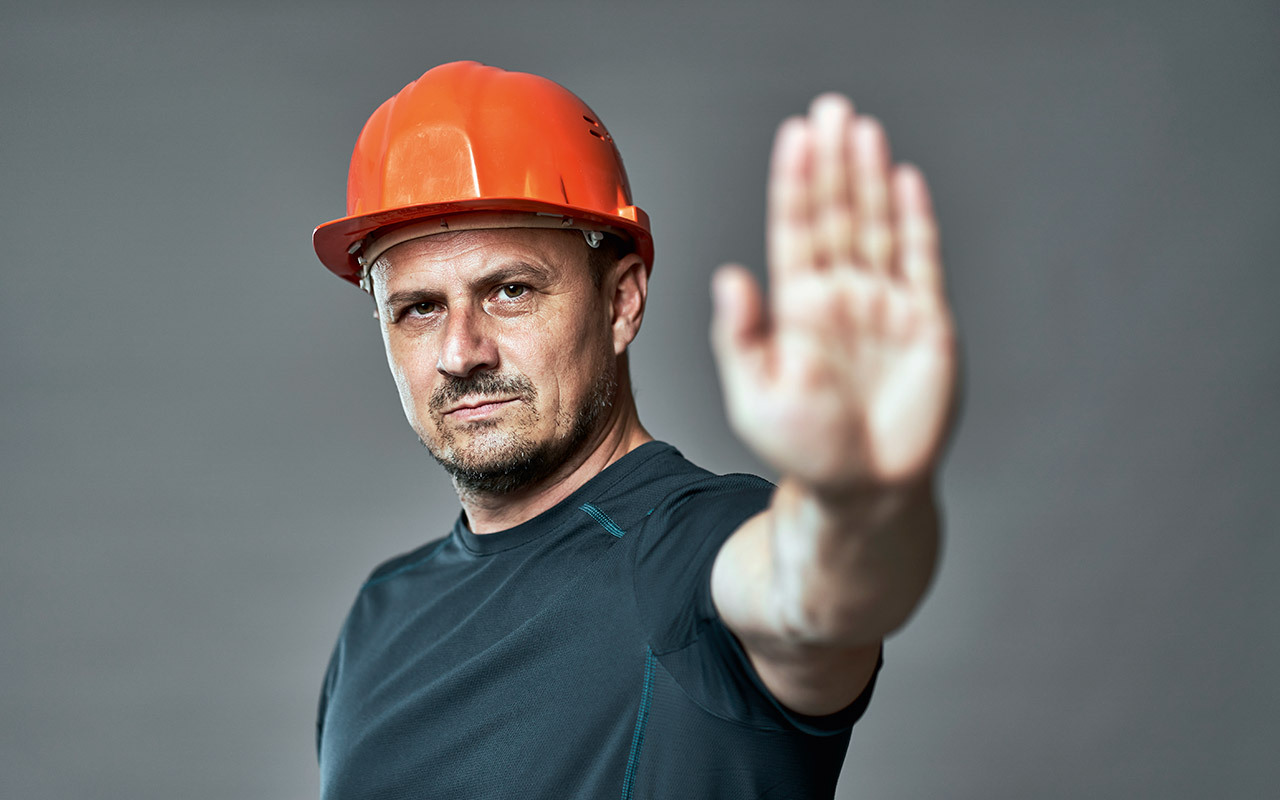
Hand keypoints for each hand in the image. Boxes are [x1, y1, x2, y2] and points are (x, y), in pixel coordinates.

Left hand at [711, 94, 957, 492]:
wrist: (866, 490)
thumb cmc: (805, 450)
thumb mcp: (756, 397)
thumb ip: (741, 337)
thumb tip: (728, 275)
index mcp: (799, 309)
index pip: (796, 231)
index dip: (797, 184)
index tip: (796, 138)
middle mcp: (841, 297)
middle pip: (839, 216)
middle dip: (834, 164)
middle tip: (831, 110)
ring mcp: (884, 306)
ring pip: (878, 228)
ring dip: (871, 180)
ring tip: (863, 130)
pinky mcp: (927, 325)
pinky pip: (921, 263)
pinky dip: (915, 223)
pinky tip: (905, 181)